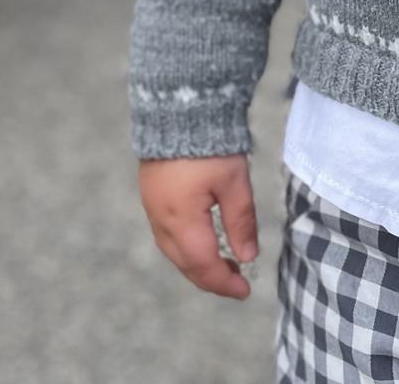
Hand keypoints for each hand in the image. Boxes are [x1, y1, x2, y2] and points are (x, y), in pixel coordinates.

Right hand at [138, 155, 259, 300]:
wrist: (179, 107)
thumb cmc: (210, 143)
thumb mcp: (234, 182)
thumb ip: (241, 222)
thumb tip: (247, 258)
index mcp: (181, 218)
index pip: (203, 264)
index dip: (224, 283)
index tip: (245, 291)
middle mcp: (161, 218)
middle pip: (185, 263)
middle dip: (211, 278)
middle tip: (237, 283)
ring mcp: (152, 207)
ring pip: (173, 251)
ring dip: (198, 264)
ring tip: (225, 265)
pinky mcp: (151, 196)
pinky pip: (166, 235)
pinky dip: (186, 247)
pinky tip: (203, 242)